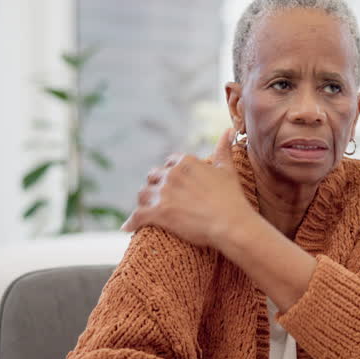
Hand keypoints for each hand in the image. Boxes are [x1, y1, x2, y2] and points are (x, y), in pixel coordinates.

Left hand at [122, 128, 254, 248]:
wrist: (231, 223)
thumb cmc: (232, 198)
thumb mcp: (227, 169)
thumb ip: (223, 149)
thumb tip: (228, 130)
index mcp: (185, 162)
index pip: (169, 163)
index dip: (170, 172)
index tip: (174, 182)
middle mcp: (171, 174)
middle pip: (153, 177)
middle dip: (155, 185)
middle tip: (159, 197)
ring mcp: (163, 193)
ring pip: (143, 194)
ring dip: (144, 201)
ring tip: (145, 210)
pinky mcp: (158, 213)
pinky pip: (137, 216)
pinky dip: (131, 223)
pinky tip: (127, 228)